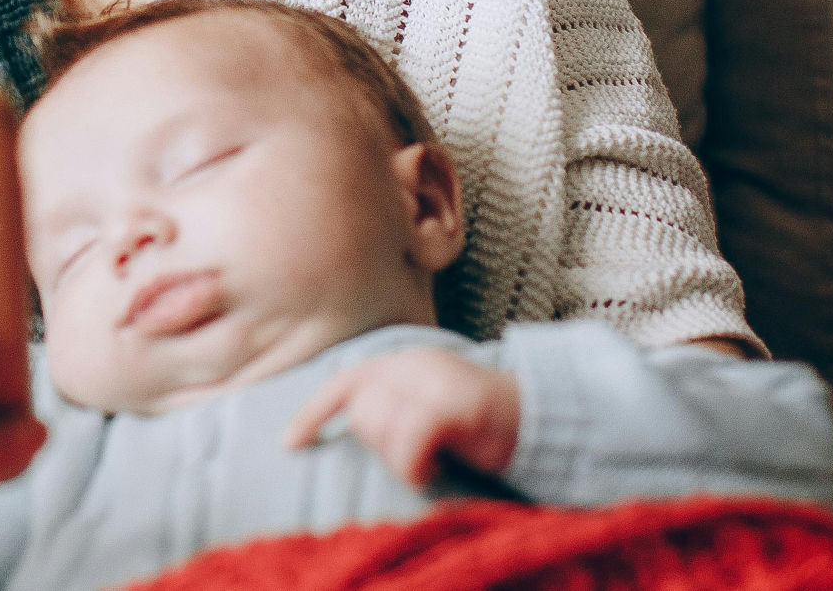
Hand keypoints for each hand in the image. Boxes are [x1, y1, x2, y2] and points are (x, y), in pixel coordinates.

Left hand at [282, 348, 521, 489]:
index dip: (313, 413)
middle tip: (416, 455)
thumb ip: (393, 406)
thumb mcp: (430, 408)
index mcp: (406, 361)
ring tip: (431, 459)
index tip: (289, 443)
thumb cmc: (482, 427)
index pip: (345, 382)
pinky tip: (435, 471)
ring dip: (399, 458)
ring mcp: (436, 381)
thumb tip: (351, 424)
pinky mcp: (455, 406)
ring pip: (378, 427)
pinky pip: (408, 445)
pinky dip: (414, 468)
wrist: (543, 422)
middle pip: (359, 412)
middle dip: (378, 444)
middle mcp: (415, 363)